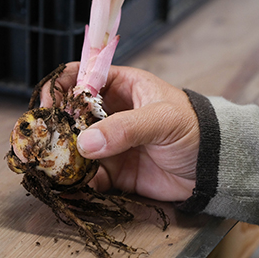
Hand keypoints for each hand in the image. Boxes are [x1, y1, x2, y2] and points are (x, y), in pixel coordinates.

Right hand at [41, 63, 199, 201]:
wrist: (215, 167)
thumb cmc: (195, 129)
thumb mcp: (162, 120)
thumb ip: (126, 127)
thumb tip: (86, 142)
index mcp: (121, 87)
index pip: (82, 76)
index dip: (61, 85)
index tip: (47, 101)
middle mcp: (110, 113)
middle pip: (71, 113)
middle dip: (55, 125)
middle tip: (44, 138)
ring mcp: (110, 142)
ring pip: (75, 145)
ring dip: (62, 155)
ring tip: (54, 164)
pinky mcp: (114, 170)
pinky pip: (88, 174)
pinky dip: (80, 179)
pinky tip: (80, 182)